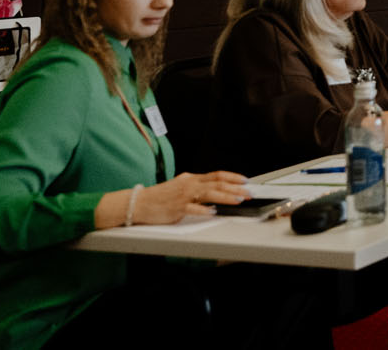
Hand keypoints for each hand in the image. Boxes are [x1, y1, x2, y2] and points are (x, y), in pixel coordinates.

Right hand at [97, 171, 249, 227]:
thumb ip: (197, 188)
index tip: (245, 181)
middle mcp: (189, 184)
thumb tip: (216, 191)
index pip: (217, 175)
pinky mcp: (176, 208)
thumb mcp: (181, 187)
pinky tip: (212, 212)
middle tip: (249, 192)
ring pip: (208, 193)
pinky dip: (203, 210)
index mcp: (191, 179)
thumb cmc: (160, 197)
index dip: (233, 177)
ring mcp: (183, 196)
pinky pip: (192, 209)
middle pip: (217, 184)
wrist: (139, 203)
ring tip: (238, 199)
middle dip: (235, 188)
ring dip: (225, 196)